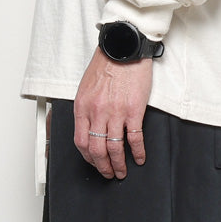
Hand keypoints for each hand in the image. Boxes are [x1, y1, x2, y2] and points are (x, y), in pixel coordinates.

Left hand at [73, 48, 152, 179]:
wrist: (123, 47)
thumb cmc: (106, 64)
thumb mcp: (86, 87)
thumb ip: (87, 109)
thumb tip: (90, 128)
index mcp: (83, 107)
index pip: (81, 142)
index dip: (88, 158)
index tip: (94, 163)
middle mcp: (97, 112)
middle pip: (97, 150)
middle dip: (103, 167)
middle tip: (109, 174)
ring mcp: (115, 113)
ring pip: (114, 149)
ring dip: (119, 164)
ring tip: (123, 171)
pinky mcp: (133, 111)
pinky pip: (134, 138)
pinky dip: (137, 152)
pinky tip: (140, 158)